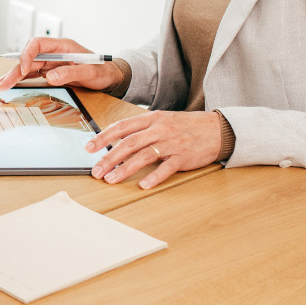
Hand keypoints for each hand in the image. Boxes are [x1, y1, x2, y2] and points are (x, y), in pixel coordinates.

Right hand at [0, 37, 123, 91]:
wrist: (109, 77)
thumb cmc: (102, 71)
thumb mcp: (89, 72)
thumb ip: (70, 72)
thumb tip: (50, 77)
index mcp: (62, 46)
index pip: (37, 44)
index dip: (27, 55)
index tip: (24, 69)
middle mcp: (54, 53)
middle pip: (28, 58)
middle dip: (14, 70)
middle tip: (1, 84)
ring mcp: (51, 63)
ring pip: (27, 67)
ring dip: (13, 76)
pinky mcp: (50, 72)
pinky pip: (32, 74)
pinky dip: (20, 80)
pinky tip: (9, 85)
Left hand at [84, 110, 223, 189]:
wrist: (217, 129)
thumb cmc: (186, 126)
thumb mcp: (163, 120)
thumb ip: (142, 129)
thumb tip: (117, 140)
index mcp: (152, 119)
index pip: (122, 126)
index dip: (103, 137)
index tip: (88, 148)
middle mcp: (159, 129)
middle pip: (128, 143)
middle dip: (109, 158)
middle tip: (96, 171)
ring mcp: (171, 143)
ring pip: (143, 156)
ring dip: (124, 169)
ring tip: (111, 179)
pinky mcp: (183, 157)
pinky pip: (166, 168)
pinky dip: (153, 177)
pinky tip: (142, 185)